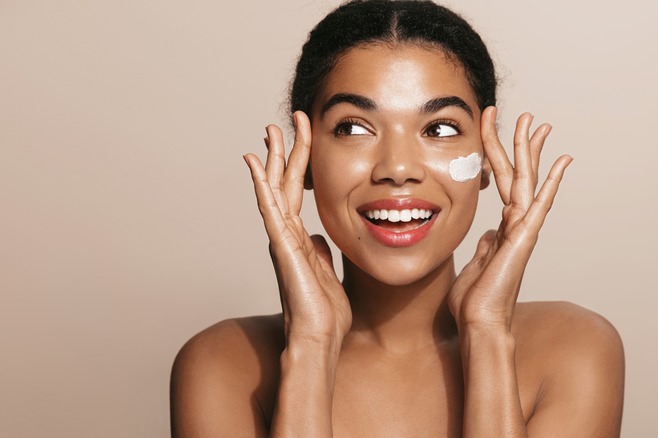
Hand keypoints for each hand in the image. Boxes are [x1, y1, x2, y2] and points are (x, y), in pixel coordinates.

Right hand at [244, 111, 351, 344]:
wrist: (320, 337)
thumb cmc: (325, 312)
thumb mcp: (326, 271)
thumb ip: (319, 251)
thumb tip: (318, 235)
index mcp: (298, 237)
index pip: (298, 190)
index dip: (301, 162)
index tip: (304, 135)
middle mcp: (286, 234)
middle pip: (284, 183)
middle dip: (287, 149)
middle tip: (286, 120)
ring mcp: (281, 239)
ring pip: (275, 189)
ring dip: (273, 158)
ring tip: (270, 129)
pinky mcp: (281, 247)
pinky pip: (270, 210)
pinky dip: (261, 185)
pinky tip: (255, 163)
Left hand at [448, 107, 571, 330]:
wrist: (479, 323)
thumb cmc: (475, 301)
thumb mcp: (475, 265)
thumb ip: (486, 247)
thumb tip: (490, 234)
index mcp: (502, 228)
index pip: (502, 183)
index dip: (497, 156)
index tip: (496, 134)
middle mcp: (516, 225)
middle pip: (518, 174)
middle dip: (519, 143)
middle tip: (525, 115)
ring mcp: (523, 231)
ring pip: (527, 181)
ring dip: (530, 151)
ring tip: (535, 123)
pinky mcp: (524, 239)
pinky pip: (538, 205)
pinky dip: (549, 183)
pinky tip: (561, 162)